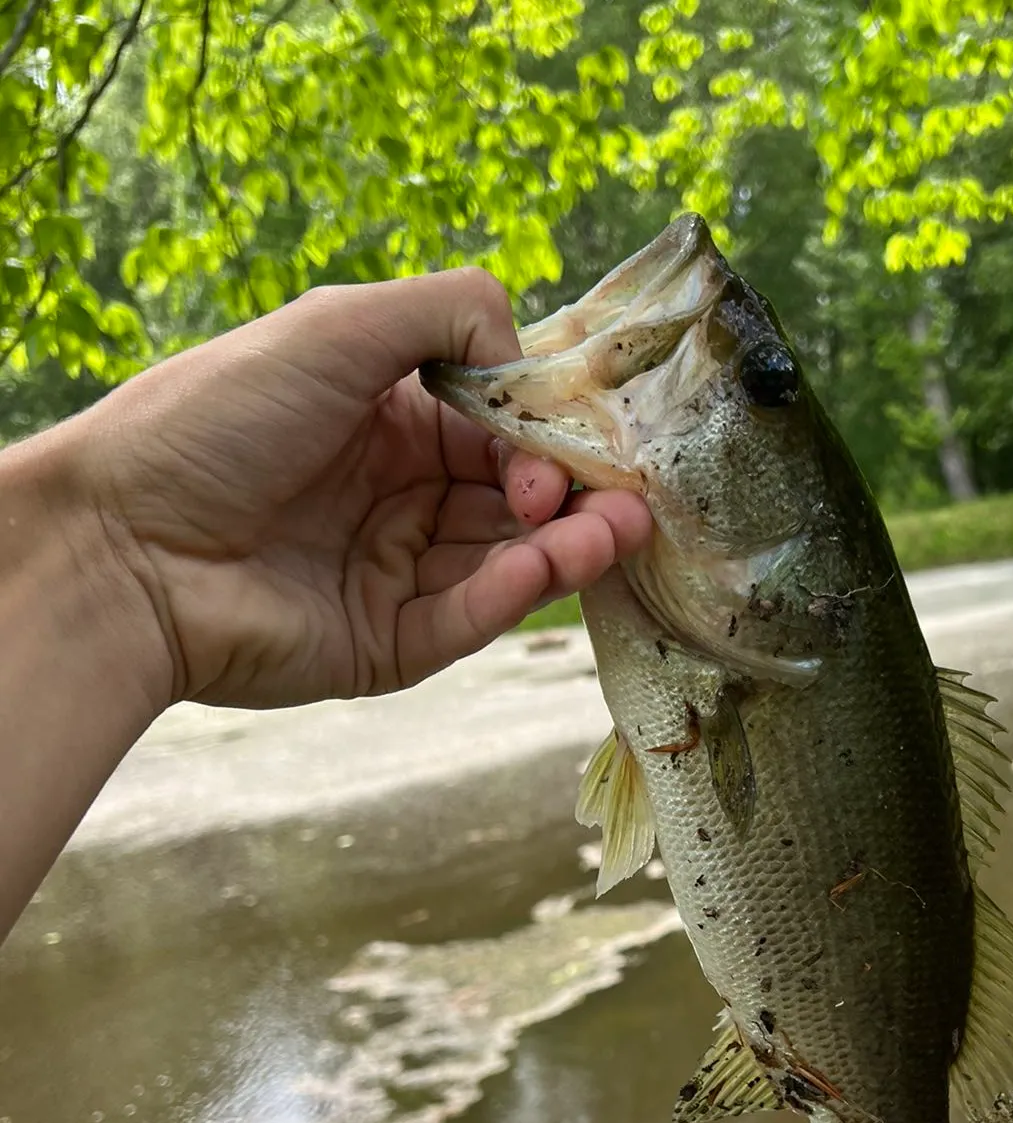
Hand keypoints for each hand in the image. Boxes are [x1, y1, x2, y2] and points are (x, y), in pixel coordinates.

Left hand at [31, 269, 651, 711]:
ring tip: (613, 531)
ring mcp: (399, 574)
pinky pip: (469, 615)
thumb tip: (529, 353)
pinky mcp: (392, 644)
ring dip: (567, 545)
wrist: (121, 543)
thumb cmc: (217, 420)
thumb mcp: (337, 329)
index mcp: (388, 421)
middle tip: (617, 499)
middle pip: (519, 498)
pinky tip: (544, 563)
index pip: (498, 426)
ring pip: (510, 561)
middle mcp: (401, 496)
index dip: (546, 430)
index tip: (582, 437)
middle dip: (573, 494)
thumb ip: (449, 315)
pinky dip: (513, 590)